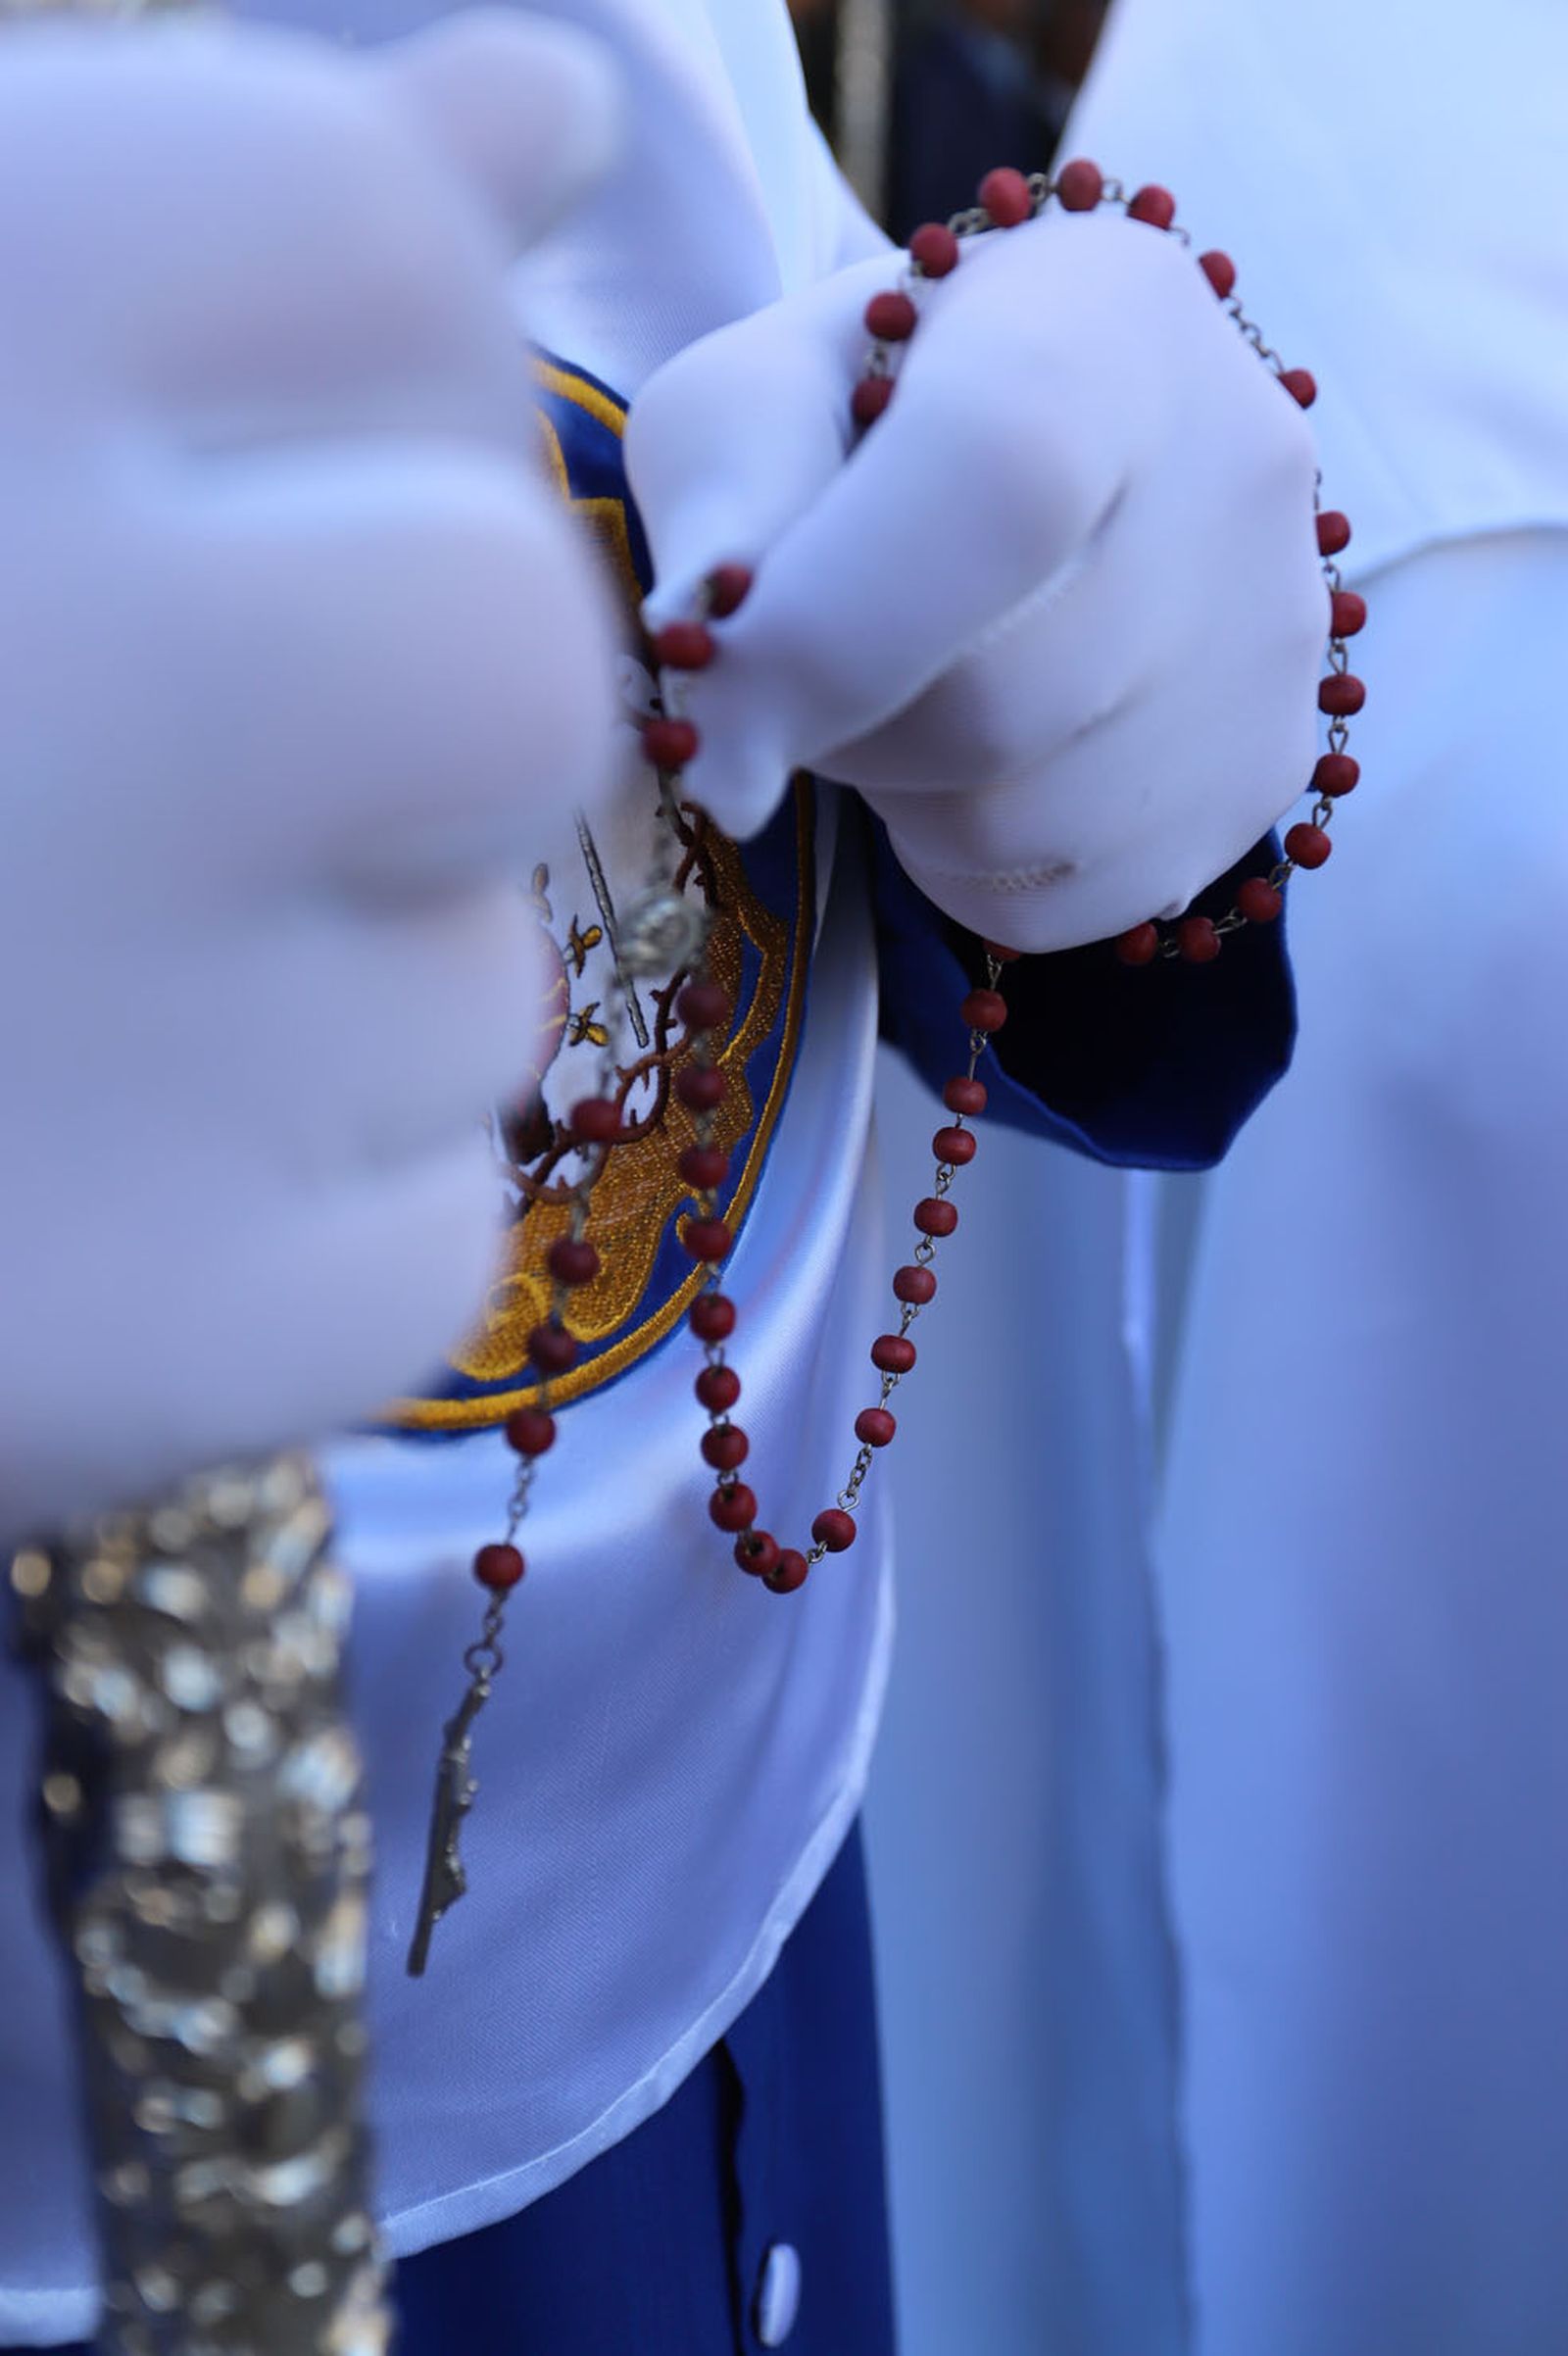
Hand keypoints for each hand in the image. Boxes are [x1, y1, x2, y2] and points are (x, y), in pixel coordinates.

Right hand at [0, 11, 620, 1535]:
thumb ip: (193, 204)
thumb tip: (553, 108)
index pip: (383, 254)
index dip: (361, 363)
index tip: (249, 453)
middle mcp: (69, 668)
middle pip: (516, 648)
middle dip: (402, 700)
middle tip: (183, 759)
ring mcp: (131, 1046)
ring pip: (478, 981)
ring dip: (323, 989)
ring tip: (33, 1015)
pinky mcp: (157, 1347)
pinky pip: (416, 1241)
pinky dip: (291, 1236)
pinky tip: (66, 1209)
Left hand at [627, 209, 1326, 948]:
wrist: (1022, 441)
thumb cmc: (856, 408)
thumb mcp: (755, 391)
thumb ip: (727, 496)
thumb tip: (714, 673)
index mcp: (1104, 314)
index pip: (999, 482)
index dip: (836, 633)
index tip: (714, 729)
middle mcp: (1238, 469)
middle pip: (997, 700)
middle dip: (843, 725)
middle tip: (808, 667)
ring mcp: (1276, 639)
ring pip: (1021, 820)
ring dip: (896, 794)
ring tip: (900, 687)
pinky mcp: (1266, 772)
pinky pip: (1062, 903)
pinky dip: (961, 864)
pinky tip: (960, 761)